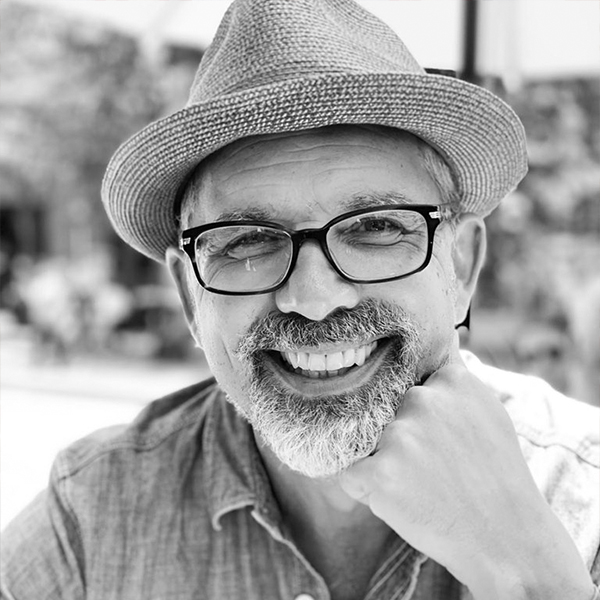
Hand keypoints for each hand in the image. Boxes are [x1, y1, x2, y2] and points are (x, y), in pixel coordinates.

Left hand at [339, 361, 594, 598]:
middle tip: (431, 467)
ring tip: (420, 486)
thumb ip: (455, 379)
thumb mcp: (487, 412)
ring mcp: (400, 434)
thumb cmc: (497, 478)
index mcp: (450, 380)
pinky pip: (351, 473)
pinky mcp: (380, 472)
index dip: (412, 410)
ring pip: (367, 443)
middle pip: (385, 412)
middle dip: (398, 438)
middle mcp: (422, 399)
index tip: (429, 432)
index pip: (405, 379)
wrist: (508, 541)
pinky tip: (400, 500)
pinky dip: (366, 488)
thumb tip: (442, 340)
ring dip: (383, 464)